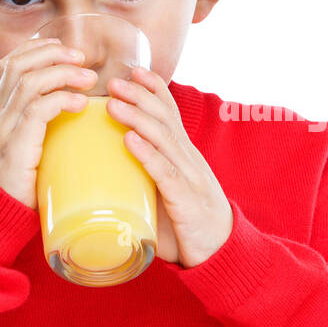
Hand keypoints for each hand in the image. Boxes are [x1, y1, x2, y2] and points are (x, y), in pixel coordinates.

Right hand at [0, 37, 96, 209]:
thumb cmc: (15, 186)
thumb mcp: (22, 149)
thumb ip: (36, 128)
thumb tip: (70, 114)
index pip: (8, 65)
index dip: (35, 49)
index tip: (62, 49)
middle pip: (18, 65)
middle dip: (52, 54)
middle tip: (81, 57)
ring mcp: (3, 129)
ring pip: (29, 82)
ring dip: (62, 73)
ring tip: (88, 79)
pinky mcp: (15, 146)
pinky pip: (37, 109)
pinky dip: (61, 99)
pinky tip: (80, 103)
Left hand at [104, 65, 232, 267]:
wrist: (222, 255)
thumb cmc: (187, 227)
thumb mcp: (165, 197)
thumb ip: (144, 183)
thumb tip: (105, 176)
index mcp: (185, 157)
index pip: (171, 115)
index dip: (154, 91)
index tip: (134, 71)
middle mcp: (189, 161)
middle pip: (164, 120)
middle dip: (140, 97)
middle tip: (114, 81)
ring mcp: (189, 178)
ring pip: (163, 140)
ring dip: (137, 118)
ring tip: (114, 104)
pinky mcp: (185, 201)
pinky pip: (164, 173)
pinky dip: (146, 154)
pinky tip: (130, 140)